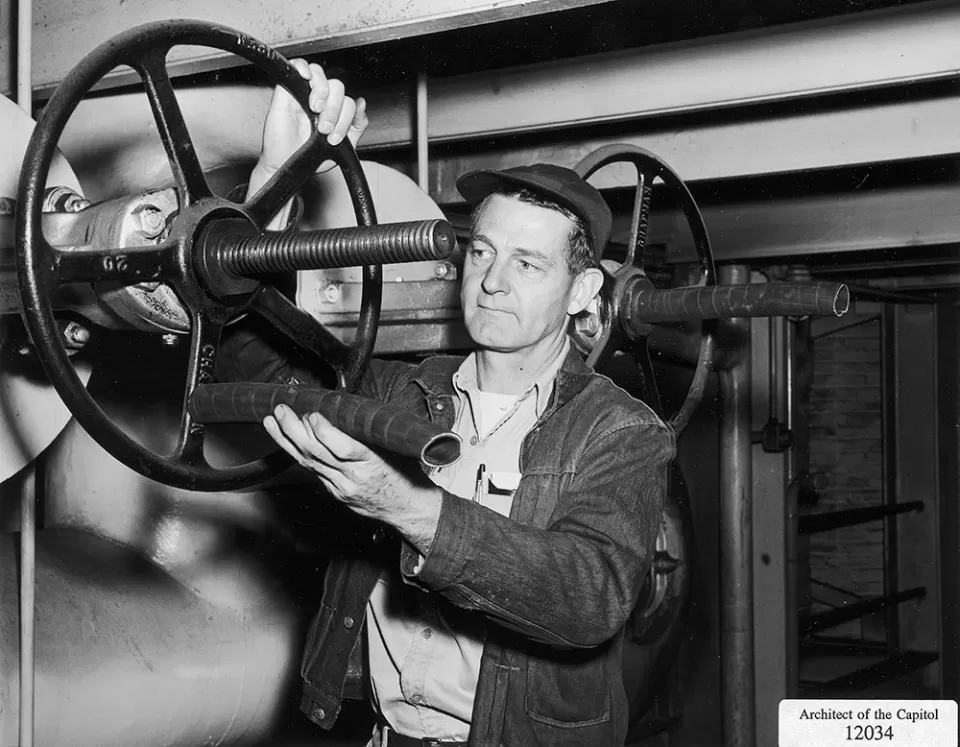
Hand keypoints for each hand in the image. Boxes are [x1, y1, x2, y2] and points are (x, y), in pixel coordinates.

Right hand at [256, 58, 368, 176]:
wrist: (288, 167)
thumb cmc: (310, 159)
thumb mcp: (342, 148)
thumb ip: (356, 126)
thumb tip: (362, 103)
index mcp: (335, 112)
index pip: (349, 102)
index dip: (346, 119)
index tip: (335, 138)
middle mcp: (321, 101)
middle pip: (337, 87)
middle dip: (335, 109)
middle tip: (325, 128)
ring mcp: (304, 94)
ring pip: (320, 74)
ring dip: (322, 91)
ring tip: (315, 109)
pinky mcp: (286, 90)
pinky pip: (296, 66)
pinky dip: (303, 67)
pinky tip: (306, 78)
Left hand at [263, 404, 441, 552]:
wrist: (407, 508)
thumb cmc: (406, 475)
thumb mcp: (394, 450)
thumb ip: (369, 434)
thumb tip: (345, 410)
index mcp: (373, 465)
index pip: (343, 448)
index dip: (324, 431)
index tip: (312, 414)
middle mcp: (353, 478)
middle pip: (317, 454)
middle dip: (295, 430)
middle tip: (282, 411)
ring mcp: (341, 488)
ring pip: (308, 463)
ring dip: (287, 440)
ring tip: (272, 422)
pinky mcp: (335, 493)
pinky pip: (313, 471)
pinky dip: (298, 454)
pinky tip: (287, 441)